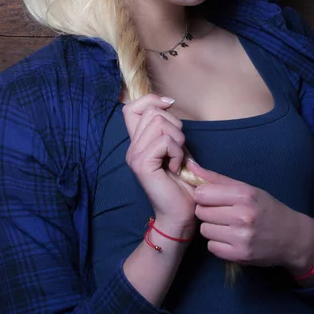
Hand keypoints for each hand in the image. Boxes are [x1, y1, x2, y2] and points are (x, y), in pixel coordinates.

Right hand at [122, 94, 196, 233]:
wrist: (180, 214)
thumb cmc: (182, 182)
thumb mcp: (176, 147)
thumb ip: (168, 127)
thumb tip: (167, 102)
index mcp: (138, 142)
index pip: (131, 108)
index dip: (150, 100)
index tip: (168, 107)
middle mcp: (132, 148)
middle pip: (152, 112)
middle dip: (175, 125)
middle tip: (178, 149)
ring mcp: (135, 156)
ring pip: (159, 123)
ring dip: (178, 139)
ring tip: (177, 159)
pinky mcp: (142, 164)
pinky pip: (165, 141)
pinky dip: (177, 152)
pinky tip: (175, 168)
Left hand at [189, 160, 313, 270]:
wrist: (292, 237)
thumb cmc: (267, 209)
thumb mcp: (247, 189)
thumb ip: (216, 179)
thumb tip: (189, 166)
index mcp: (244, 194)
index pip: (202, 194)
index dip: (203, 196)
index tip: (212, 199)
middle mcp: (242, 215)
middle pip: (201, 212)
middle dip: (207, 212)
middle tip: (221, 213)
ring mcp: (241, 237)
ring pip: (205, 230)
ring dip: (212, 228)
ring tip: (227, 226)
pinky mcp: (240, 255)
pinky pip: (212, 247)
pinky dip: (217, 243)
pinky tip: (230, 238)